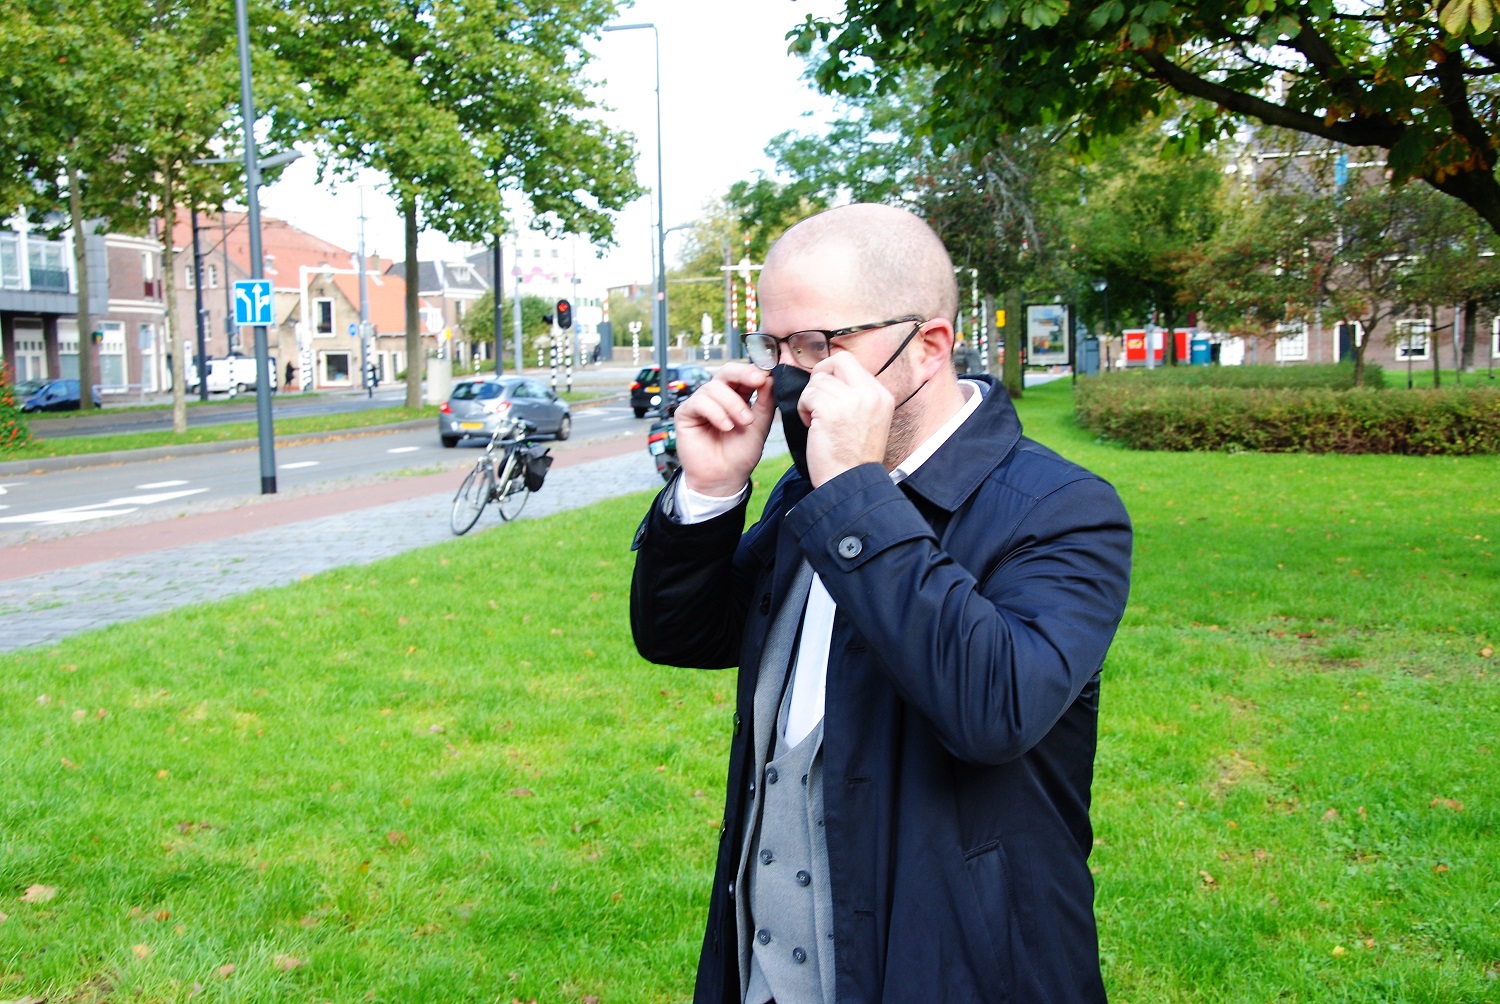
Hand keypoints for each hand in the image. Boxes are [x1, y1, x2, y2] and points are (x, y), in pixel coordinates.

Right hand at [674, 362, 775, 496]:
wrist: (724, 478)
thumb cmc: (740, 454)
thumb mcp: (760, 426)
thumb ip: (765, 401)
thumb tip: (770, 377)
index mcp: (737, 396)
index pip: (743, 374)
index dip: (754, 370)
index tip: (767, 374)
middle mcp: (718, 397)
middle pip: (726, 371)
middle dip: (743, 374)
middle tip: (758, 381)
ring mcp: (701, 403)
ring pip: (714, 387)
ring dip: (732, 404)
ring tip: (742, 423)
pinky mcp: (686, 413)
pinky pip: (699, 402)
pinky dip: (716, 412)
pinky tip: (725, 426)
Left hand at [799, 352, 893, 486]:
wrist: (850, 484)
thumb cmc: (852, 458)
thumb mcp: (868, 421)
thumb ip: (856, 397)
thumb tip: (831, 376)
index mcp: (882, 395)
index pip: (852, 363)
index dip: (833, 374)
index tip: (827, 392)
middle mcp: (871, 394)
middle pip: (838, 360)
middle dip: (820, 375)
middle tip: (816, 397)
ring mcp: (852, 400)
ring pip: (818, 380)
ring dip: (810, 399)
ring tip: (816, 420)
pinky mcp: (831, 409)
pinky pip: (808, 394)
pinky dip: (803, 409)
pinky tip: (811, 426)